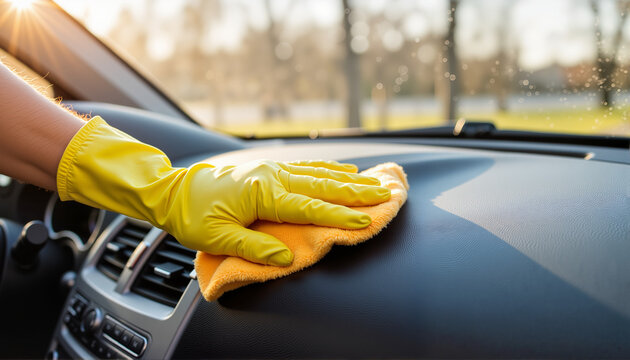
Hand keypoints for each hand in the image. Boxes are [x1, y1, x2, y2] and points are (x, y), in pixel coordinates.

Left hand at [166, 159, 390, 265]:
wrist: (174, 190)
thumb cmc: (193, 216)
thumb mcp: (217, 237)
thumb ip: (253, 247)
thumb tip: (285, 258)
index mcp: (262, 193)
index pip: (309, 207)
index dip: (338, 216)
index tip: (365, 220)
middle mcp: (272, 176)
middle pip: (322, 184)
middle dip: (356, 191)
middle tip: (385, 193)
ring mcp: (272, 169)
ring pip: (319, 173)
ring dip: (349, 178)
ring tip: (375, 182)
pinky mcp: (269, 168)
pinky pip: (306, 166)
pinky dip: (329, 168)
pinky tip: (344, 169)